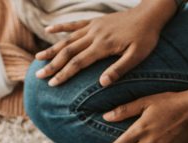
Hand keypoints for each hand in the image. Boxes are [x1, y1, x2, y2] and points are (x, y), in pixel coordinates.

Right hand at [35, 1, 175, 86]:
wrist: (149, 14)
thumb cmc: (146, 38)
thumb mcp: (137, 56)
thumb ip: (119, 69)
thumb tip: (102, 84)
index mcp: (103, 45)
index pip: (78, 62)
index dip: (64, 73)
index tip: (52, 83)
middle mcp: (94, 35)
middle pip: (68, 51)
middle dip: (52, 64)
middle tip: (38, 75)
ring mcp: (93, 27)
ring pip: (67, 39)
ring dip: (52, 49)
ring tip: (38, 58)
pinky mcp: (95, 22)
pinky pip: (74, 24)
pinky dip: (61, 27)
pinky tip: (48, 30)